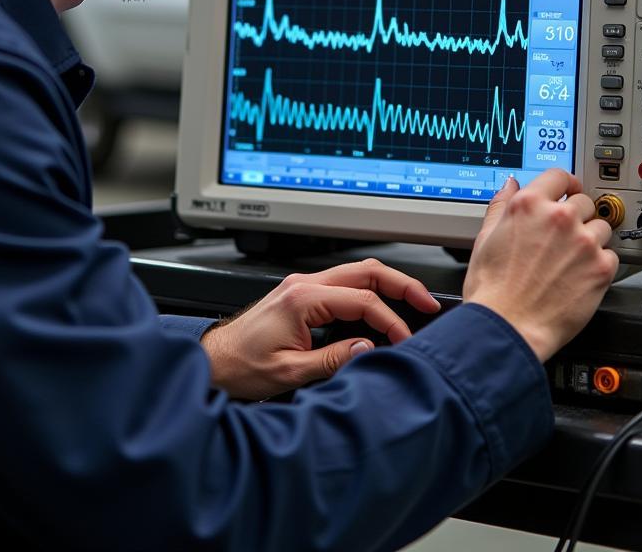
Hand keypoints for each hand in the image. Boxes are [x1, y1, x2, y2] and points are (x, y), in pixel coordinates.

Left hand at [200, 258, 440, 399]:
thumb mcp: (290, 372)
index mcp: (302, 298)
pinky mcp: (301, 294)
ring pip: (356, 273)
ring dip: (386, 286)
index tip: (405, 341)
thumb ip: (333, 360)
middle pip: (364, 271)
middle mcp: (303, 284)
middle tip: (427, 302)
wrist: (214, 361)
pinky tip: (380, 310)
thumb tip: (370, 349)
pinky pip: (343, 286)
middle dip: (400, 284)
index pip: (362, 300)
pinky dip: (368, 293)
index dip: (390, 321)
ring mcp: (302, 286)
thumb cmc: (242, 366)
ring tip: (412, 303)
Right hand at [463, 168, 618, 361]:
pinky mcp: (602, 268)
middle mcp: (559, 218)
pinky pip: (611, 256)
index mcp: (529, 205)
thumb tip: (511, 186)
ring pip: (601, 227)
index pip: (559, 176)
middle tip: (564, 236)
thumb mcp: (486, 237)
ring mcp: (584, 242)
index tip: (568, 190)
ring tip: (572, 259)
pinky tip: (580, 276)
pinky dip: (600, 264)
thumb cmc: (493, 288)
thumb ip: (502, 205)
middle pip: (584, 201)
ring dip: (591, 239)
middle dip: (576, 215)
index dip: (564, 183)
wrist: (509, 325)